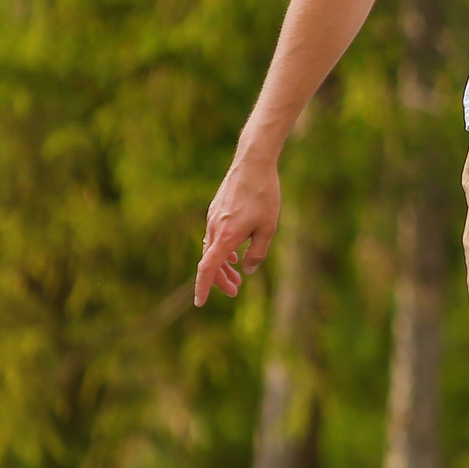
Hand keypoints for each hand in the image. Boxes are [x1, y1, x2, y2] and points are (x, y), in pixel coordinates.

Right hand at [195, 155, 281, 305]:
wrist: (252, 164)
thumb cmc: (264, 195)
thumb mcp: (269, 227)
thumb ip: (258, 251)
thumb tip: (248, 269)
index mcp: (226, 236)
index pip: (208, 268)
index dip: (204, 287)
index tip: (200, 303)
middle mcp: (214, 229)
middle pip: (210, 263)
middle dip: (220, 281)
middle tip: (236, 292)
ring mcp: (212, 219)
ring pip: (212, 250)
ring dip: (223, 266)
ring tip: (238, 278)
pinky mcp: (215, 211)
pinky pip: (214, 238)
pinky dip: (222, 251)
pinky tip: (234, 256)